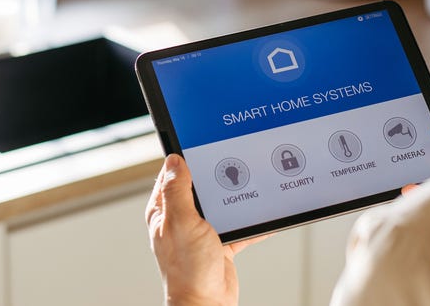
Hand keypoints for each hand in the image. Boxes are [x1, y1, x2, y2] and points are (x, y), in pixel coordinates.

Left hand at [145, 154, 267, 305]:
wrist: (206, 304)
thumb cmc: (188, 270)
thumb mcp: (182, 222)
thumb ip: (178, 191)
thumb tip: (175, 160)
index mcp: (165, 210)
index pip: (173, 173)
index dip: (186, 156)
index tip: (201, 141)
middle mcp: (182, 218)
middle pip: (201, 185)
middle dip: (217, 173)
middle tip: (233, 157)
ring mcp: (201, 231)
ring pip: (222, 203)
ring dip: (236, 196)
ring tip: (252, 181)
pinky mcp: (220, 243)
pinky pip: (239, 225)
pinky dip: (252, 221)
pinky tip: (264, 213)